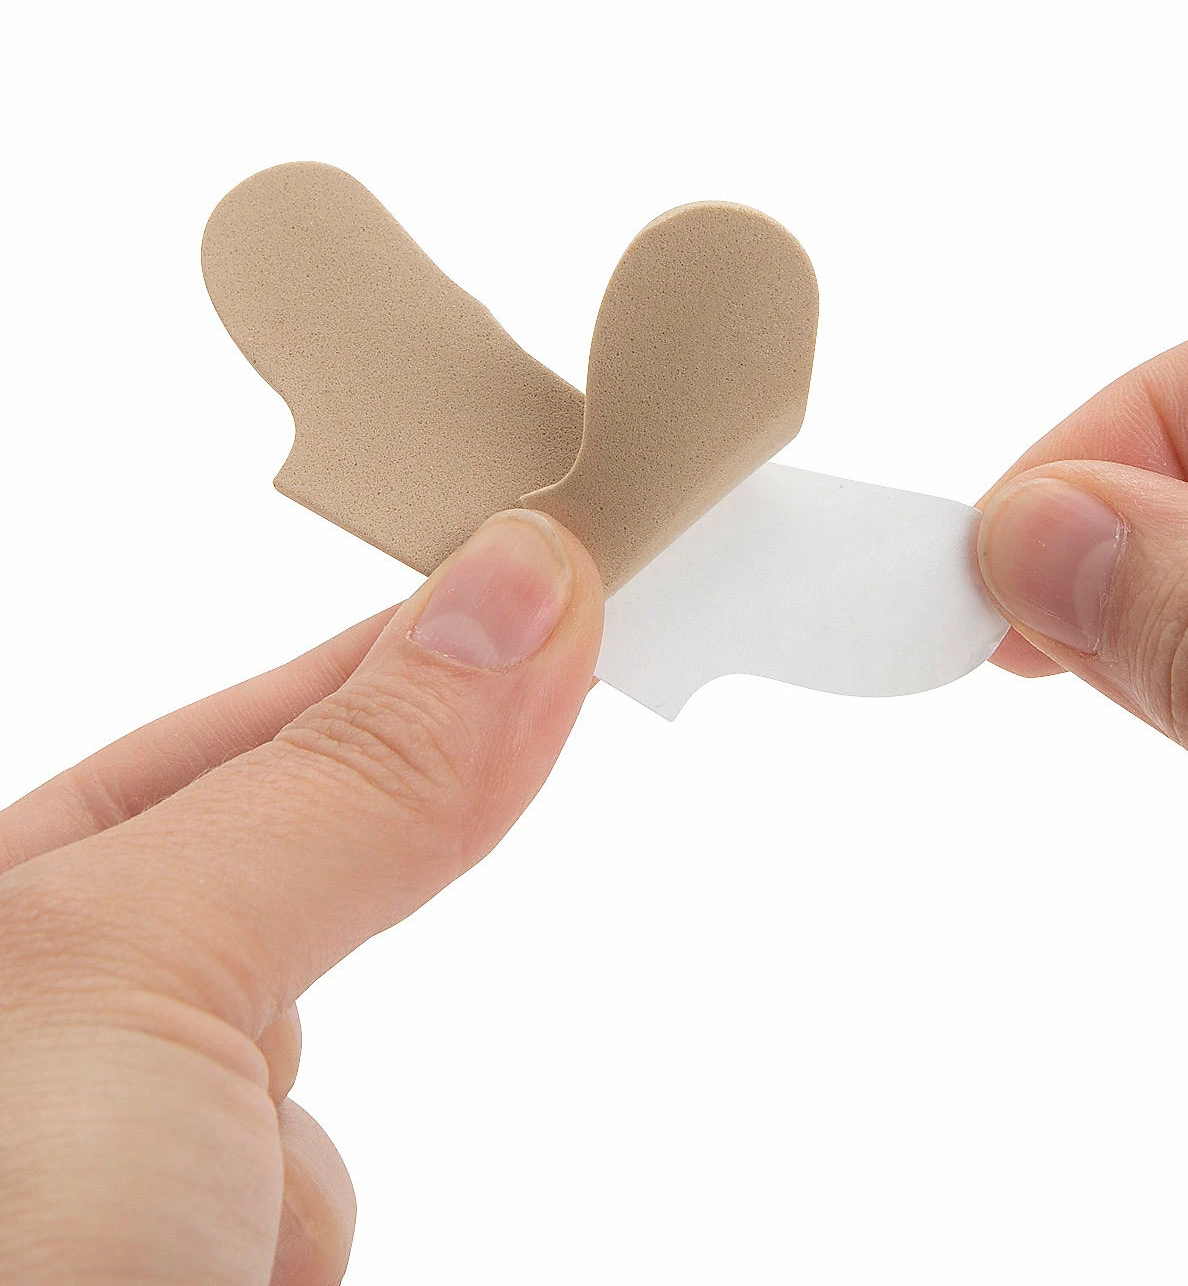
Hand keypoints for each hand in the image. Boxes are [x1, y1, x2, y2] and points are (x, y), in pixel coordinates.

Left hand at [0, 511, 601, 1284]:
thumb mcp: (141, 966)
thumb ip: (349, 781)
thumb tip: (516, 586)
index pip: (216, 737)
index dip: (383, 654)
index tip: (535, 576)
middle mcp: (33, 1047)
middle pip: (260, 909)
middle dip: (344, 879)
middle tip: (506, 692)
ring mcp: (108, 1176)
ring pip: (288, 1101)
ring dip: (283, 1153)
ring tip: (184, 1237)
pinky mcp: (201, 1263)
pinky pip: (301, 1221)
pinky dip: (291, 1245)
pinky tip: (228, 1274)